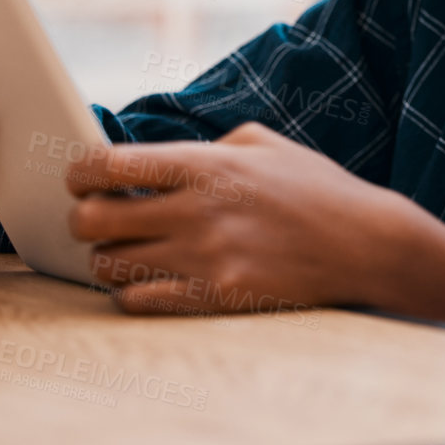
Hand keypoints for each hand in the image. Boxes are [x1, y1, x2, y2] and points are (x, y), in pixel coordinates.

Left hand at [64, 121, 444, 323]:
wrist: (366, 243)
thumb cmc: (316, 188)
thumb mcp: (265, 143)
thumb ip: (207, 146)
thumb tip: (157, 158)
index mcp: (208, 164)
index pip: (108, 165)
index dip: (78, 173)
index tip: (80, 179)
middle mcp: (199, 210)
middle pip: (92, 220)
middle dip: (84, 219)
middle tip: (99, 219)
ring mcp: (206, 257)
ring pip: (108, 264)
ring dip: (109, 257)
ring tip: (128, 250)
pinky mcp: (216, 296)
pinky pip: (137, 300)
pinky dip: (131, 291)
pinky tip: (149, 279)